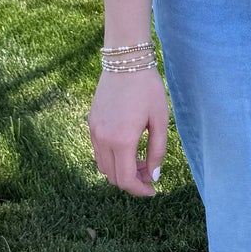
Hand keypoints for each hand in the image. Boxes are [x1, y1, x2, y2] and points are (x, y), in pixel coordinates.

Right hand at [88, 70, 168, 196]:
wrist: (125, 61)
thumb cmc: (148, 89)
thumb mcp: (159, 120)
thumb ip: (158, 151)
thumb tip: (154, 176)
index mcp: (121, 140)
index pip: (126, 179)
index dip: (140, 190)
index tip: (153, 191)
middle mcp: (103, 139)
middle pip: (113, 176)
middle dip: (132, 182)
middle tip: (150, 175)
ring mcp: (94, 131)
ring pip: (103, 166)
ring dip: (120, 171)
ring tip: (141, 162)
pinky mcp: (91, 122)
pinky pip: (98, 151)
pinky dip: (112, 158)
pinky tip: (128, 149)